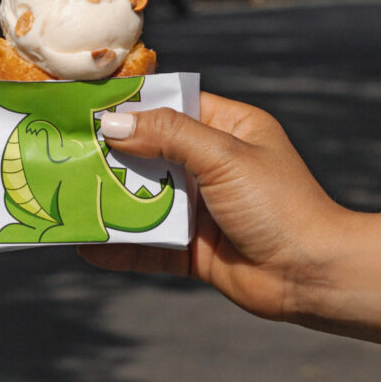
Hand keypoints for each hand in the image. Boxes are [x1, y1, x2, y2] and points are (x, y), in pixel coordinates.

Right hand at [79, 92, 343, 320]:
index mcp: (227, 128)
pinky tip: (88, 247)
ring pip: (145, 197)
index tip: (89, 104)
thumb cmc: (280, 203)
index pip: (171, 104)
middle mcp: (211, 163)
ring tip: (68, 195)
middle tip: (67, 151)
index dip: (133, 104)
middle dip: (113, 154)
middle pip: (151, 152)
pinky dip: (120, 246)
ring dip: (112, 199)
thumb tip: (113, 122)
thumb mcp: (224, 155)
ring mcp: (200, 206)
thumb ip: (168, 135)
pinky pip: (148, 243)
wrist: (314, 277)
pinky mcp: (193, 247)